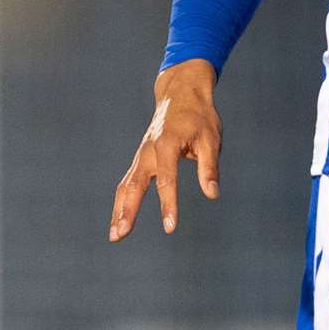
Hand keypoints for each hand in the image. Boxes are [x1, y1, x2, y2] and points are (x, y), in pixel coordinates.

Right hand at [109, 58, 221, 241]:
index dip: (168, 204)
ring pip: (127, 185)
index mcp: (167, 143)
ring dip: (119, 210)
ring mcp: (142, 154)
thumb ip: (209, 167)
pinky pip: (128, 181)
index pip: (166, 179)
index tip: (170, 227)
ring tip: (115, 236)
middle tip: (121, 234)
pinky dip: (122, 201)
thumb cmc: (199, 116)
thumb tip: (212, 194)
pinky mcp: (141, 158)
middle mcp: (149, 150)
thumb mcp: (210, 138)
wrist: (181, 93)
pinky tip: (119, 220)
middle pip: (135, 184)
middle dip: (127, 210)